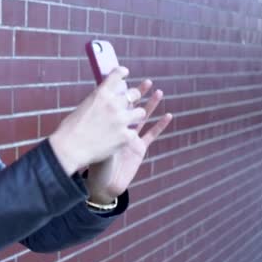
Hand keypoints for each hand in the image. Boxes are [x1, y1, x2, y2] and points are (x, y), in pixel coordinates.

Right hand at [49, 67, 146, 174]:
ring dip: (135, 115)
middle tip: (133, 98)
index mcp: (101, 94)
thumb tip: (106, 100)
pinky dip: (127, 136)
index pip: (117, 74)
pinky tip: (119, 139)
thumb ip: (98, 102)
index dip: (122, 72)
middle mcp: (113, 104)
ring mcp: (121, 120)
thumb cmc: (70, 130)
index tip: (125, 72)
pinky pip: (133, 133)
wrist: (69, 149)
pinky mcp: (125, 136)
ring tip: (130, 120)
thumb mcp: (83, 108)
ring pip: (140, 113)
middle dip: (134, 95)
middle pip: (134, 93)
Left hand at [85, 79, 172, 203]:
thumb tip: (96, 109)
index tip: (125, 79)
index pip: (115, 104)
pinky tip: (168, 115)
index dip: (121, 93)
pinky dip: (160, 125)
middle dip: (137, 95)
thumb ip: (99, 127)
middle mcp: (119, 128)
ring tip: (158, 91)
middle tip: (145, 82)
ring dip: (150, 105)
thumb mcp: (94, 140)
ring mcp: (131, 137)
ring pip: (142, 117)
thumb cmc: (93, 163)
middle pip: (130, 108)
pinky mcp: (140, 148)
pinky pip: (151, 134)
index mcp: (107, 124)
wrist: (101, 183)